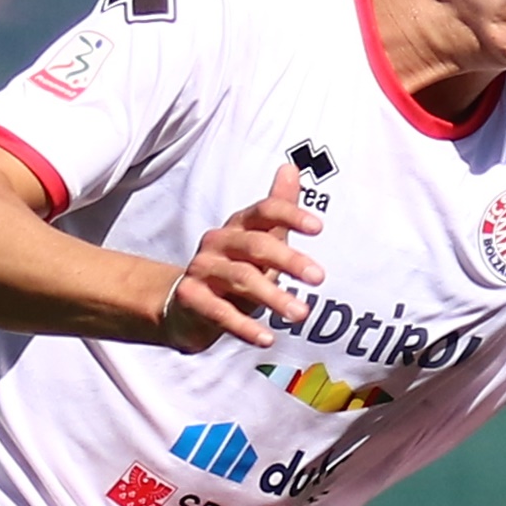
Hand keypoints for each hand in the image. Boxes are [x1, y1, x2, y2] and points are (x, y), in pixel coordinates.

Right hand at [155, 163, 323, 350]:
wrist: (186, 302)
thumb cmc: (233, 266)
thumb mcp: (258, 238)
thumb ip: (278, 208)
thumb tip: (291, 168)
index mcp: (238, 224)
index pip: (264, 211)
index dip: (290, 214)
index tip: (318, 227)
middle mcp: (218, 241)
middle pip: (256, 245)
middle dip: (289, 260)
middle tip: (320, 277)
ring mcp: (203, 269)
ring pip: (241, 279)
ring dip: (273, 297)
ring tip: (301, 313)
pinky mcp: (192, 298)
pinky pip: (220, 312)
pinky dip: (244, 326)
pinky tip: (266, 338)